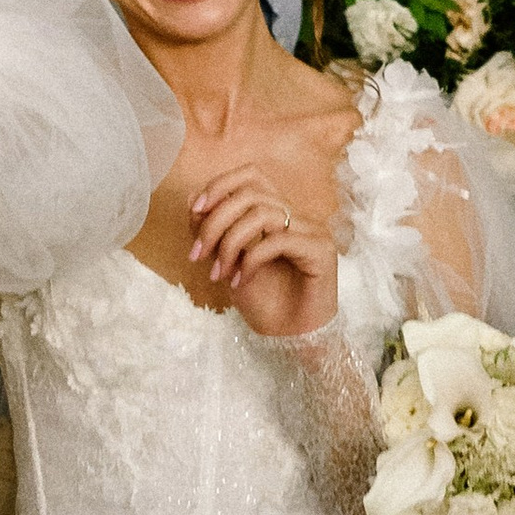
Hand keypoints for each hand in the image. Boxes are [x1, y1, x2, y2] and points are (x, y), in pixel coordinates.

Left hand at [188, 169, 338, 340]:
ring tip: (218, 272)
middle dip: (216, 220)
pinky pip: (278, 241)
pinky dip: (250, 260)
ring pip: (262, 213)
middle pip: (251, 192)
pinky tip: (239, 282)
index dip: (220, 185)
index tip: (194, 210)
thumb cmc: (264, 302)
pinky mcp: (321, 250)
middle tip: (198, 254)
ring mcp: (312, 231)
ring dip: (230, 242)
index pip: (251, 175)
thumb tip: (194, 201)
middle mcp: (296, 216)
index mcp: (277, 213)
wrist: (289, 339)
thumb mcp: (228, 262)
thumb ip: (214, 232)